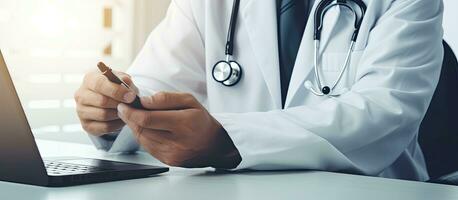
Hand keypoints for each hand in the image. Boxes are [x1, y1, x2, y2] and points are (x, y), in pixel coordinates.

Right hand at [74, 70, 138, 135]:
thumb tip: (126, 82)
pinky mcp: (86, 125)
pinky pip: (105, 127)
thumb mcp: (122, 80)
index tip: (131, 96)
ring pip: (103, 115)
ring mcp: (81, 111)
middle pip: (102, 101)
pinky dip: (117, 124)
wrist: (110, 102)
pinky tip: (122, 119)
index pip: (100, 84)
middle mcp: (81, 95)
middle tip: (131, 105)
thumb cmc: (116, 88)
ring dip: (119, 114)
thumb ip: (125, 80)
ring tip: (127, 111)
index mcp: (90, 79)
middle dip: (120, 103)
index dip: (117, 91)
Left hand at [117, 92, 240, 167]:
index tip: (124, 105)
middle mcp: (177, 141)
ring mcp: (171, 153)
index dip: (131, 112)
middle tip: (125, 109)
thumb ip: (166, 98)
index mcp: (184, 123)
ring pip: (142, 138)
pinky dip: (143, 136)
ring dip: (135, 127)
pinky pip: (147, 147)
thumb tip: (145, 100)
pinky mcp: (167, 160)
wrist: (213, 146)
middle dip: (130, 118)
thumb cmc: (201, 121)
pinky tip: (147, 129)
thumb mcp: (190, 101)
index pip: (148, 119)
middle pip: (142, 129)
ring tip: (136, 117)